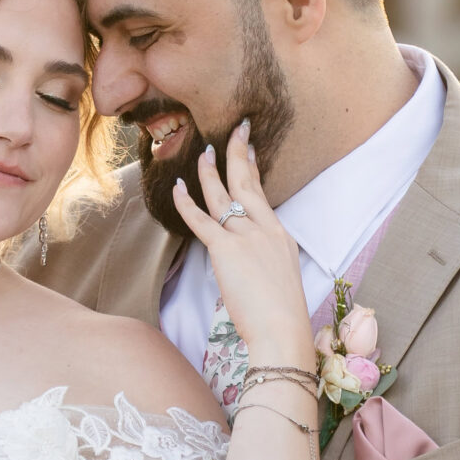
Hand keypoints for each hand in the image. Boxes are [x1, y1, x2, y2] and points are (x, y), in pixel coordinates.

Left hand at [171, 121, 311, 369]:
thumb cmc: (281, 314)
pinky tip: (177, 187)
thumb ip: (265, 259)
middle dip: (239, 152)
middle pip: (248, 182)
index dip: (253, 169)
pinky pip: (201, 219)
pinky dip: (187, 202)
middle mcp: (265, 229)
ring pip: (224, 194)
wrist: (282, 330)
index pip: (263, 194)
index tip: (248, 149)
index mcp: (280, 235)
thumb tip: (250, 260)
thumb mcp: (281, 277)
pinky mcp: (226, 250)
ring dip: (210, 171)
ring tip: (201, 151)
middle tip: (234, 129)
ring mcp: (246, 236)